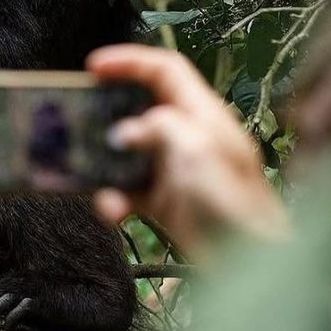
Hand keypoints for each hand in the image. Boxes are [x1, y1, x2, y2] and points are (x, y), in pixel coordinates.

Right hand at [87, 44, 288, 250]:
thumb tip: (128, 130)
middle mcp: (189, 136)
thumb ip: (160, 128)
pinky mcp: (167, 202)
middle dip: (109, 109)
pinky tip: (111, 210)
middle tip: (80, 114)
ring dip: (106, 162)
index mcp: (204, 115)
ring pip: (130, 150)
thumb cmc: (235, 207)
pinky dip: (115, 197)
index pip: (166, 70)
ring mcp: (176, 169)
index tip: (95, 66)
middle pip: (142, 105)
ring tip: (89, 171)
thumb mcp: (197, 152)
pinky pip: (129, 189)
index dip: (130, 61)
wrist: (250, 268)